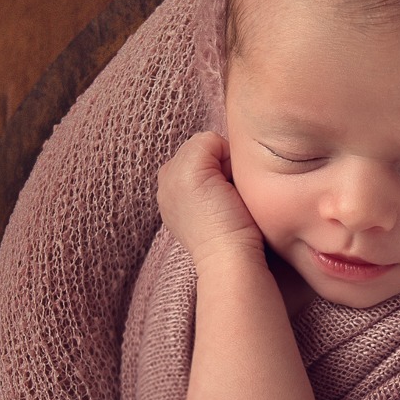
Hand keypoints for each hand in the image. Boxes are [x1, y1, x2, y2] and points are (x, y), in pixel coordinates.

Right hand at [157, 131, 265, 269]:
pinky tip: (227, 191)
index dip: (219, 173)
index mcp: (170, 193)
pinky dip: (227, 158)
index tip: (225, 204)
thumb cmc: (235, 239)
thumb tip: (230, 159)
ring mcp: (170, 174)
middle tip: (226, 202)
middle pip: (201, 149)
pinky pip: (211, 139)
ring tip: (227, 198)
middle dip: (220, 166)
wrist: (229, 260)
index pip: (198, 160)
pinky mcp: (185, 170)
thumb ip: (213, 180)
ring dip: (224, 165)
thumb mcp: (216, 205)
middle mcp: (164, 182)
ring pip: (205, 145)